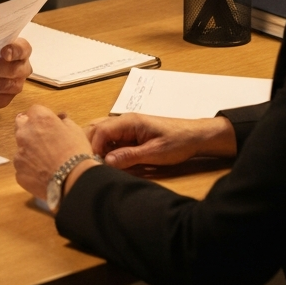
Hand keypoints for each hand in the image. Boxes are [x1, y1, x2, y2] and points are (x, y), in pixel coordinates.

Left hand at [13, 104, 96, 199]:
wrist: (74, 180)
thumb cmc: (77, 153)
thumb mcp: (75, 130)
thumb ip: (63, 121)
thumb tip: (59, 120)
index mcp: (39, 118)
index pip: (34, 110)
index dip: (41, 117)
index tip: (48, 125)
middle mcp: (24, 132)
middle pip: (21, 124)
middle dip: (29, 129)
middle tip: (42, 140)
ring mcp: (19, 153)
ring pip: (20, 147)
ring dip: (29, 150)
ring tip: (45, 161)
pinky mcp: (18, 171)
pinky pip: (22, 166)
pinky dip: (30, 168)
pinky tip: (43, 174)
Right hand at [86, 113, 237, 168]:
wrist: (195, 136)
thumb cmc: (177, 142)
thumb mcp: (155, 153)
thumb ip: (130, 156)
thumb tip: (107, 162)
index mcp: (129, 121)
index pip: (101, 131)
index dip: (93, 147)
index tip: (93, 164)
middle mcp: (124, 120)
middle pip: (96, 128)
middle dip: (90, 144)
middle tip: (90, 162)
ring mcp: (126, 126)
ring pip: (102, 132)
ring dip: (97, 146)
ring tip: (97, 162)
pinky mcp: (130, 133)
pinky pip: (111, 138)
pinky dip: (105, 147)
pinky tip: (108, 159)